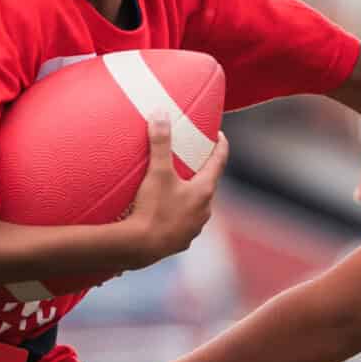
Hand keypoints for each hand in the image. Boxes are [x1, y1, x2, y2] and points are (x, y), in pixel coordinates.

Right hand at [116, 119, 227, 269]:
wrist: (140, 247)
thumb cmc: (152, 208)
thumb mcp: (157, 172)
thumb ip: (161, 142)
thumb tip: (161, 113)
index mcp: (204, 191)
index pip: (219, 162)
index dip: (220, 146)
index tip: (219, 135)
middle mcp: (204, 211)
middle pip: (208, 186)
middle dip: (202, 173)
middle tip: (193, 161)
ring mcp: (194, 228)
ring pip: (196, 207)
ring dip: (189, 197)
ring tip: (177, 188)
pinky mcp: (180, 242)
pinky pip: (183, 224)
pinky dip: (178, 215)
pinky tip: (165, 214)